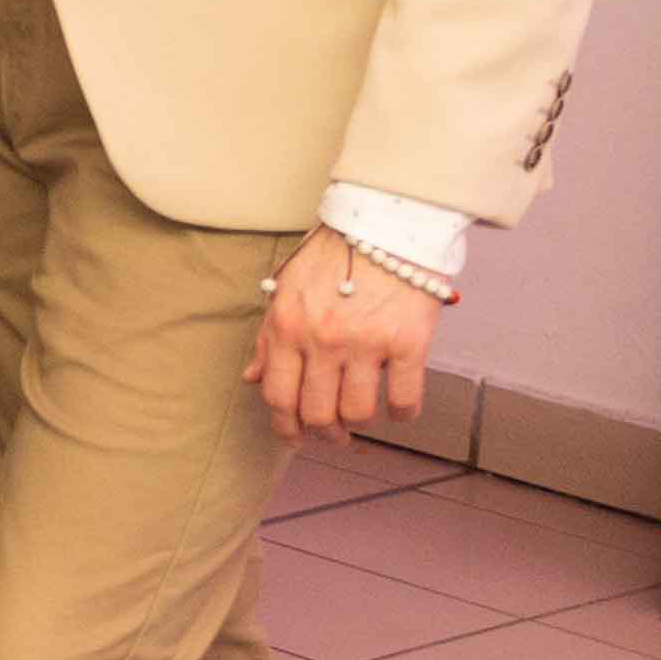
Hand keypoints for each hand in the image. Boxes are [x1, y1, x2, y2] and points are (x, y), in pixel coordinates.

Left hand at [246, 230, 438, 441]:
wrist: (385, 224)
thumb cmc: (334, 255)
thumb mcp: (287, 289)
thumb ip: (268, 336)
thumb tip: (252, 377)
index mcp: (287, 327)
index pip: (277, 394)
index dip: (285, 425)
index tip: (295, 435)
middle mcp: (322, 339)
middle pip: (316, 412)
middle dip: (324, 433)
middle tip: (334, 434)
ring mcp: (365, 343)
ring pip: (358, 412)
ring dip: (360, 423)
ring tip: (364, 416)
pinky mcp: (408, 343)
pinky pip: (404, 398)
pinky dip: (402, 413)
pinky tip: (399, 407)